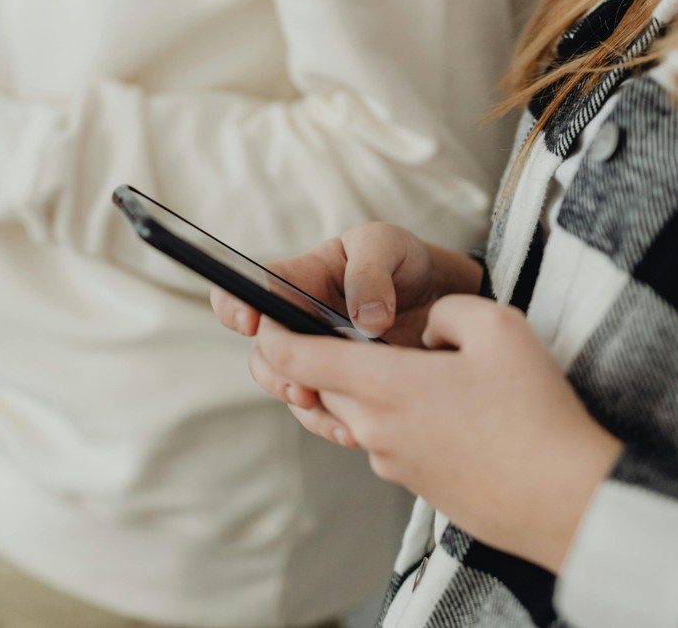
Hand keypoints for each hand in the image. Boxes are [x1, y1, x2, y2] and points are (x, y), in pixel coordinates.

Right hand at [211, 223, 482, 417]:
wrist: (442, 297)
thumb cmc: (402, 260)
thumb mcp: (387, 245)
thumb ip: (370, 274)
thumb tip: (366, 321)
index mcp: (299, 278)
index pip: (252, 288)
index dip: (235, 304)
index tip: (250, 323)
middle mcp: (298, 322)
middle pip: (264, 352)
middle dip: (275, 373)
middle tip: (298, 386)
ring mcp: (318, 358)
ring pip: (290, 387)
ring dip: (304, 405)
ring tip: (335, 417)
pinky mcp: (341, 386)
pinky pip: (323, 411)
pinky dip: (333, 424)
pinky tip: (352, 431)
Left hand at [251, 296, 622, 572]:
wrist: (567, 500)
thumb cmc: (534, 412)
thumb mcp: (496, 325)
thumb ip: (444, 310)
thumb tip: (421, 328)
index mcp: (380, 385)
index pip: (293, 357)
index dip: (271, 332)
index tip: (268, 316)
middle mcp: (372, 427)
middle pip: (321, 384)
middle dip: (330, 355)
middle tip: (368, 331)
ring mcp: (390, 462)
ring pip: (356, 412)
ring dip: (374, 388)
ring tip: (429, 372)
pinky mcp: (413, 485)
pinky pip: (388, 439)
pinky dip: (402, 418)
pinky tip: (453, 411)